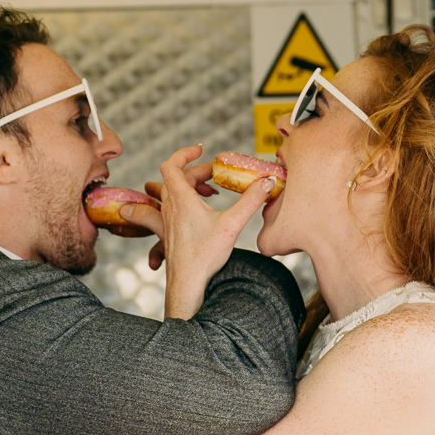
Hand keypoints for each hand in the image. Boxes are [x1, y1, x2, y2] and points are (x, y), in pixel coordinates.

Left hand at [155, 146, 273, 317]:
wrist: (187, 284)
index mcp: (181, 199)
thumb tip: (267, 183)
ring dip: (187, 186)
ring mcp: (167, 220)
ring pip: (169, 193)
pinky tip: (200, 213)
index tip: (201, 150)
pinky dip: (182, 203)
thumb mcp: (232, 225)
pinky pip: (168, 210)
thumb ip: (251, 200)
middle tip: (218, 176)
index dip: (185, 153)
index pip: (171, 164)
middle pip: (176, 178)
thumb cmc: (204, 256)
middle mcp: (170, 207)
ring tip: (209, 192)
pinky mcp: (167, 233)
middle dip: (197, 172)